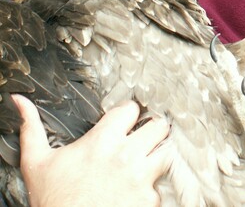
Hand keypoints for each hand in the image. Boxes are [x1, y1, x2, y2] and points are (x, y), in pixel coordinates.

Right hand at [14, 95, 170, 206]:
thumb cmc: (53, 200)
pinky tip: (139, 188)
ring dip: (159, 155)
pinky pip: (160, 186)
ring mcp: (140, 177)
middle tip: (145, 137)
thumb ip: (32, 128)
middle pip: (158, 126)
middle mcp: (126, 155)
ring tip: (148, 160)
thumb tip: (21, 103)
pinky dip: (153, 188)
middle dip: (153, 129)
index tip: (125, 120)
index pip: (130, 109)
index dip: (128, 113)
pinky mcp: (148, 199)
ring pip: (167, 153)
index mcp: (102, 141)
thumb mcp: (37, 162)